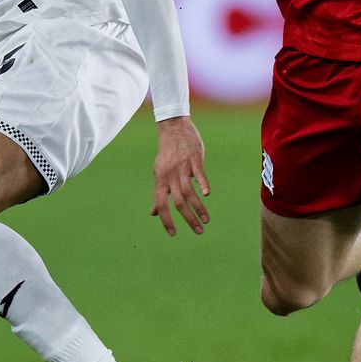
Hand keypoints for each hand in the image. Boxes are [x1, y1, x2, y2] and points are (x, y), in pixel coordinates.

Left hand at [150, 115, 209, 236]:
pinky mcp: (194, 159)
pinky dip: (202, 184)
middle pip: (178, 202)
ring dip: (198, 208)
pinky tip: (207, 194)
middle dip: (187, 219)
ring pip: (189, 191)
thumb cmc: (167, 153)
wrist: (173, 128)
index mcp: (161, 180)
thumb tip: (153, 213)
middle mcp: (170, 176)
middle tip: (198, 232)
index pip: (161, 204)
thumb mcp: (158, 173)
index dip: (166, 220)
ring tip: (206, 220)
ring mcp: (182, 167)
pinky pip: (198, 173)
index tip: (173, 234)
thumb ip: (158, 193)